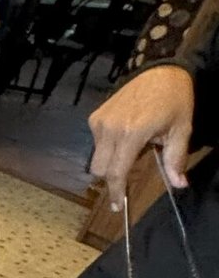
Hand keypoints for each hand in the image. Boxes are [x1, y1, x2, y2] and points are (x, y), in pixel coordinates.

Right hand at [88, 64, 194, 209]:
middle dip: (112, 176)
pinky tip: (124, 135)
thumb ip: (175, 159)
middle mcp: (110, 129)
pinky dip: (107, 146)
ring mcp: (100, 121)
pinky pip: (96, 141)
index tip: (117, 206)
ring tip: (131, 147)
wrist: (159, 70)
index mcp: (131, 134)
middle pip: (100, 169)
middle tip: (130, 173)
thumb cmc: (174, 100)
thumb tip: (179, 184)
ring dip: (110, 160)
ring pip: (97, 156)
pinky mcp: (96, 116)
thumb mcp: (181, 130)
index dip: (116, 192)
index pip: (116, 172)